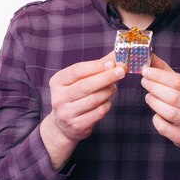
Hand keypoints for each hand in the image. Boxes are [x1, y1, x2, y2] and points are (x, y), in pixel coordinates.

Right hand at [40, 51, 125, 168]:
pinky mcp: (77, 125)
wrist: (63, 125)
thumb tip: (116, 54)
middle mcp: (59, 97)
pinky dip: (107, 104)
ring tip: (114, 87)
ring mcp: (66, 113)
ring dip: (108, 91)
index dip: (96, 66)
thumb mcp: (79, 79)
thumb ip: (97, 66)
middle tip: (121, 71)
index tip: (112, 62)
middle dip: (106, 77)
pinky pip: (98, 112)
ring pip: (93, 100)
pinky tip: (108, 100)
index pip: (77, 71)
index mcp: (58, 81)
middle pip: (85, 86)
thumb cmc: (75, 95)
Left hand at [141, 54, 179, 172]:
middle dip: (154, 87)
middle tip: (144, 81)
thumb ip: (166, 71)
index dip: (159, 75)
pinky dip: (156, 119)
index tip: (145, 70)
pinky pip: (164, 127)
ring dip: (154, 102)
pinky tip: (156, 113)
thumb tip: (149, 55)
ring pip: (169, 112)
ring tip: (148, 96)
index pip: (178, 81)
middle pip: (173, 96)